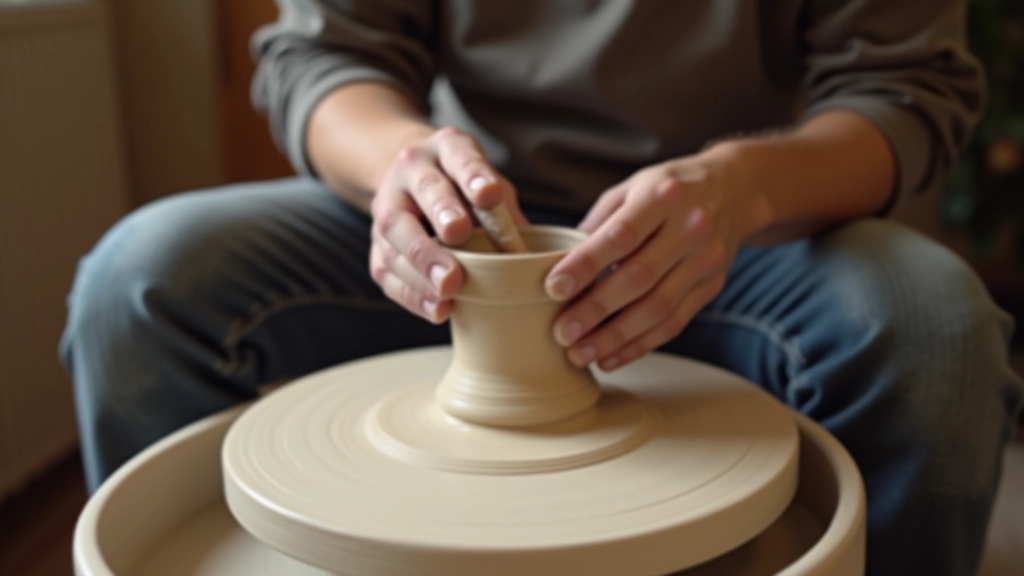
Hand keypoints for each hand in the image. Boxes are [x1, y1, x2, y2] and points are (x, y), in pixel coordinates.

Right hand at [370, 126, 526, 322]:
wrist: (410, 182)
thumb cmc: (462, 188)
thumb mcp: (487, 184)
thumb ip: (504, 212)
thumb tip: (530, 255)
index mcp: (445, 150)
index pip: (461, 157)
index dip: (474, 175)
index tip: (489, 195)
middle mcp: (410, 173)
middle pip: (424, 192)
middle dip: (441, 214)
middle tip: (459, 236)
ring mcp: (387, 208)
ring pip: (397, 235)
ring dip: (423, 264)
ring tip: (448, 288)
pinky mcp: (377, 247)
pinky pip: (387, 271)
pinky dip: (412, 294)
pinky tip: (438, 310)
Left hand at [545, 145, 771, 370]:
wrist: (735, 189)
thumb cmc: (668, 190)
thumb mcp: (631, 189)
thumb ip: (597, 224)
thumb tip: (557, 264)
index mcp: (662, 195)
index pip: (620, 235)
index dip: (585, 265)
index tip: (554, 288)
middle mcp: (690, 226)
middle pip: (639, 277)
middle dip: (595, 310)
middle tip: (562, 333)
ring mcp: (706, 259)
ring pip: (658, 308)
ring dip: (615, 337)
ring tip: (580, 354)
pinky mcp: (712, 285)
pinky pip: (674, 323)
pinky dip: (639, 345)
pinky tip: (611, 356)